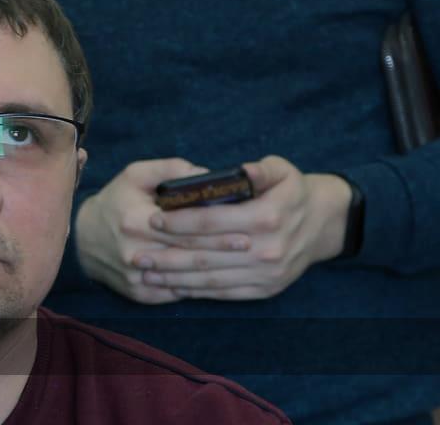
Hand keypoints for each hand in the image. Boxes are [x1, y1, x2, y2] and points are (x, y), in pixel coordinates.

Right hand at [75, 158, 251, 303]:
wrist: (82, 239)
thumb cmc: (116, 201)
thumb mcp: (136, 175)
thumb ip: (170, 169)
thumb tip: (206, 175)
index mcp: (135, 220)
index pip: (184, 227)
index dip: (216, 230)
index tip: (245, 228)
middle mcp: (135, 251)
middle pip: (188, 253)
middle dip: (223, 251)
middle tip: (254, 246)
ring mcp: (137, 277)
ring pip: (185, 277)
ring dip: (216, 273)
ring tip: (244, 266)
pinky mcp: (139, 294)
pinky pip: (175, 293)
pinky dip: (198, 288)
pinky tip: (221, 282)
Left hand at [138, 155, 351, 299]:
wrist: (324, 225)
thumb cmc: (293, 191)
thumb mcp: (283, 170)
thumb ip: (259, 170)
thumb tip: (239, 171)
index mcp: (268, 217)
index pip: (213, 222)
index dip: (180, 221)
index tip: (153, 218)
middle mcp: (267, 249)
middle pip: (206, 254)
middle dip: (167, 254)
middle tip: (137, 253)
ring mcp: (266, 273)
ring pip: (211, 278)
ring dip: (175, 277)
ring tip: (146, 272)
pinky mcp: (265, 289)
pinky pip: (223, 292)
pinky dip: (195, 291)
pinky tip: (172, 285)